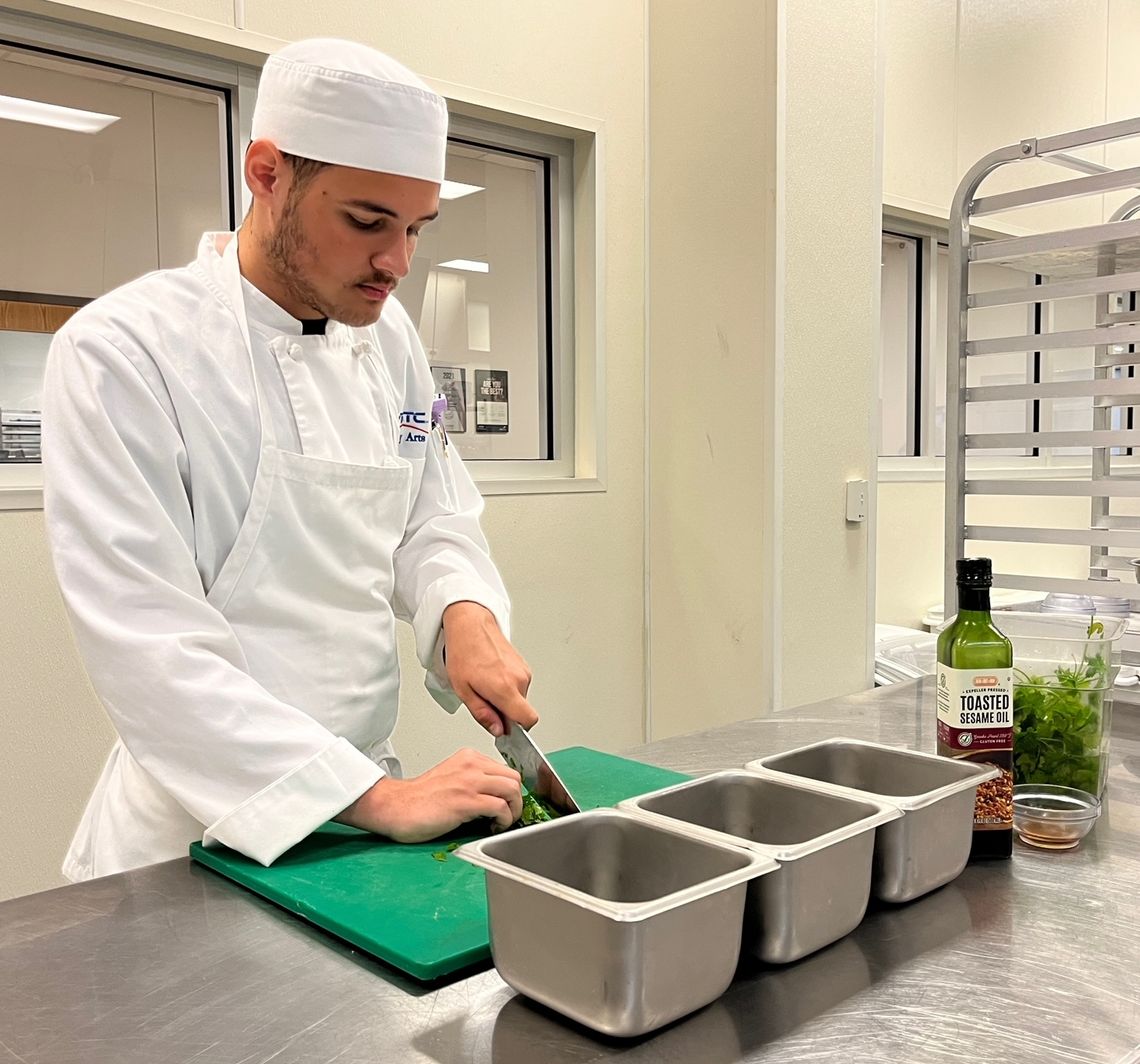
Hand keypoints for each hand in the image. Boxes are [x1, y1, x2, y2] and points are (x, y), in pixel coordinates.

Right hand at [334, 749, 522, 841]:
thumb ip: (474, 781)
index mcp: (469, 758)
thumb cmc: (419, 799)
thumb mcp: (452, 778)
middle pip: (514, 778)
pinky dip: (504, 820)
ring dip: (513, 811)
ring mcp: (469, 781)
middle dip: (516, 800)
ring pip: (512, 790)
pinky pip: (501, 807)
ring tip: (501, 822)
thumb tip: (499, 797)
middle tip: (507, 815)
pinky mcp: (466, 801)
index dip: (510, 791)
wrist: (395, 807)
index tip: (507, 805)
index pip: (506, 770)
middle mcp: (471, 765)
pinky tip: (492, 827)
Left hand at [442, 601, 537, 736]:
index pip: (528, 720)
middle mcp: (520, 679)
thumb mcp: (463, 690)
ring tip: (485, 684)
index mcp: (505, 688)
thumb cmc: (464, 652)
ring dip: (505, 698)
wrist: (471, 625)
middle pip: (521, 710)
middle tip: (484, 700)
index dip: (518, 730)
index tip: (504, 728)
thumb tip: (498, 730)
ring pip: (520, 698)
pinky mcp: (524, 665)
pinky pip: (519, 686)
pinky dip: (507, 687)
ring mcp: (524, 671)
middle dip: (505, 712)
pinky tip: (491, 676)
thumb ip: (483, 714)